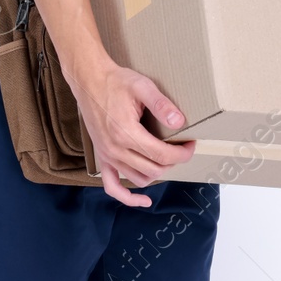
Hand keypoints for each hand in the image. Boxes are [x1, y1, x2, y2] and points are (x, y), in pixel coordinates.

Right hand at [69, 53, 195, 206]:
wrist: (89, 81)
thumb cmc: (115, 82)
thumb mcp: (142, 86)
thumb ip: (161, 104)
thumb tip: (179, 122)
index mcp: (126, 133)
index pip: (162, 155)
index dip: (182, 154)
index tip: (191, 145)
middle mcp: (116, 149)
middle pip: (153, 169)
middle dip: (174, 162)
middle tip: (183, 148)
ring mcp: (107, 156)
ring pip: (138, 179)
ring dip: (157, 173)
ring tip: (167, 159)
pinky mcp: (102, 157)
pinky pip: (112, 186)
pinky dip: (127, 197)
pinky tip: (142, 199)